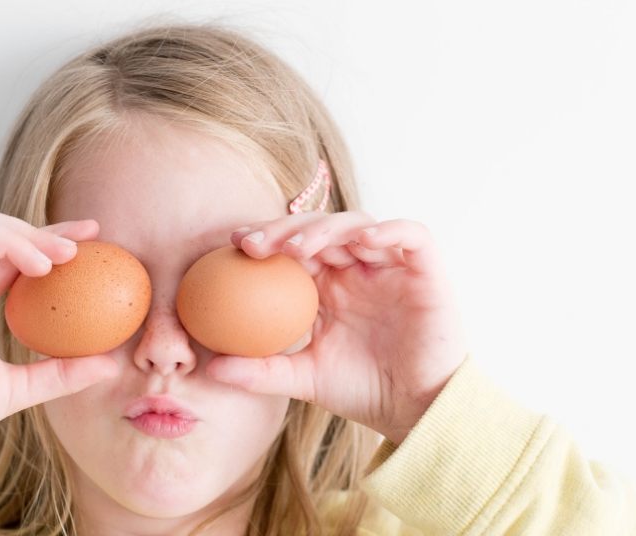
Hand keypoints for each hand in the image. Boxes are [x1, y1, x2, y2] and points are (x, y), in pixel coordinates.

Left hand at [207, 210, 467, 444]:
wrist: (416, 411)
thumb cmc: (363, 392)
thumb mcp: (303, 379)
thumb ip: (260, 371)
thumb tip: (209, 369)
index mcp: (328, 285)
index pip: (293, 247)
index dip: (265, 238)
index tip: (233, 245)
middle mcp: (357, 268)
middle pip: (319, 228)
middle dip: (285, 229)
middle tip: (254, 244)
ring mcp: (391, 265)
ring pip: (358, 224)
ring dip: (326, 229)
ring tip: (298, 247)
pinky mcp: (426, 269)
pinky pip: (412, 235)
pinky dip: (389, 231)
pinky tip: (361, 242)